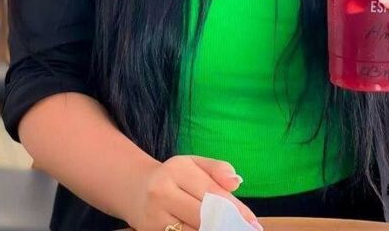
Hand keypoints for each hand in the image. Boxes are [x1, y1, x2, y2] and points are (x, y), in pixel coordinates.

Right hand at [127, 155, 261, 230]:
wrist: (135, 189)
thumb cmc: (173, 177)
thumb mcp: (194, 164)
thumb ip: (217, 169)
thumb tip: (237, 182)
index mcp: (178, 169)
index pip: (213, 192)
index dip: (236, 209)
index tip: (253, 222)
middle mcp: (163, 192)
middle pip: (203, 215)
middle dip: (227, 225)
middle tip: (245, 230)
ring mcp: (153, 216)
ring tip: (230, 230)